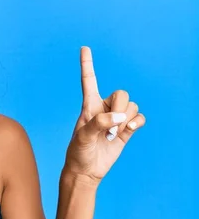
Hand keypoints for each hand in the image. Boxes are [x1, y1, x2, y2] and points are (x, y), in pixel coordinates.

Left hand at [64, 46, 145, 184]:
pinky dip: (137, 122)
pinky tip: (129, 130)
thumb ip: (98, 123)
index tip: (84, 48)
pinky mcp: (126, 129)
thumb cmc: (78, 152)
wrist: (86, 170)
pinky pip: (139, 117)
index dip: (87, 64)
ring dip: (127, 119)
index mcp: (88, 105)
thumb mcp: (83, 137)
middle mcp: (103, 108)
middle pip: (122, 94)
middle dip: (120, 107)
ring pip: (132, 105)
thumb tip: (119, 117)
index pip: (88, 81)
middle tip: (110, 126)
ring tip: (113, 134)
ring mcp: (116, 119)